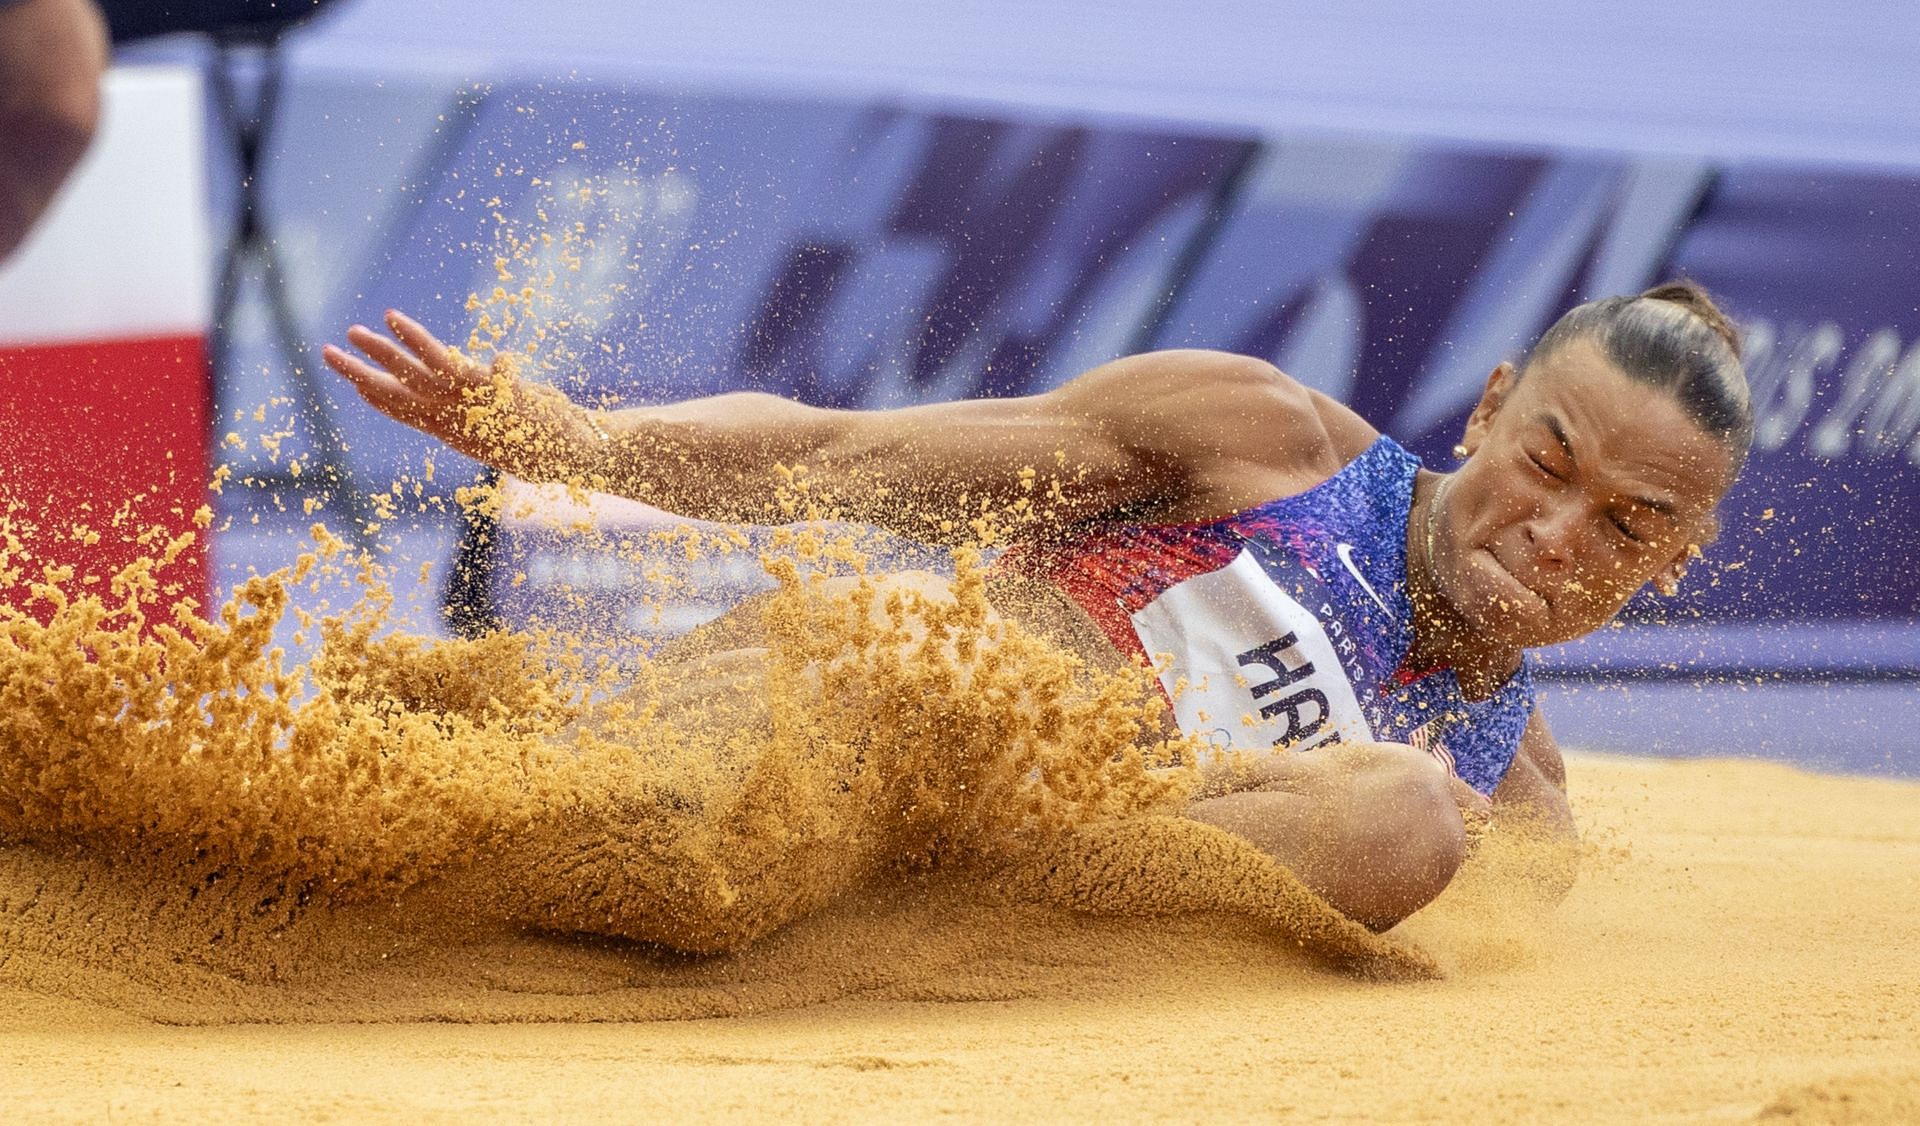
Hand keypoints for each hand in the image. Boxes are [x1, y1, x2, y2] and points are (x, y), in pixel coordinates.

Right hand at [322, 310, 600, 481]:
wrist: (578, 455)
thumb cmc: (552, 443)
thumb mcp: (513, 422)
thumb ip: (495, 398)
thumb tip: (493, 368)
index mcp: (456, 433)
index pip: (406, 413)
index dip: (379, 397)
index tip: (353, 381)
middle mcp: (454, 422)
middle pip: (396, 395)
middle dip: (359, 373)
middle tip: (326, 352)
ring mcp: (467, 406)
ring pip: (413, 374)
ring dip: (383, 350)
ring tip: (357, 329)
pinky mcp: (484, 389)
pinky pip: (444, 360)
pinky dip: (415, 338)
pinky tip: (393, 317)